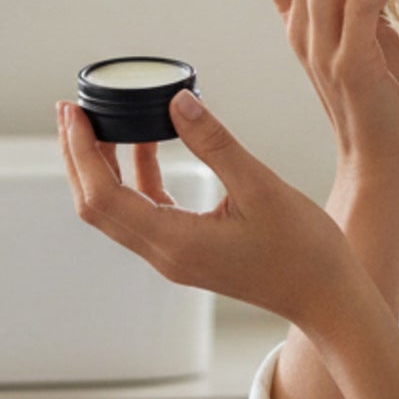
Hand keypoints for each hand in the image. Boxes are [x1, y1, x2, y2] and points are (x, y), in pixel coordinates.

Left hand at [56, 92, 359, 330]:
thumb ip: (215, 143)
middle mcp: (165, 255)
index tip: (72, 110)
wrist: (327, 297)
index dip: (79, 151)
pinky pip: (146, 211)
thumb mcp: (261, 186)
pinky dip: (137, 176)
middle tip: (71, 108)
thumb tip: (175, 101)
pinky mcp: (188, 251)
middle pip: (96, 205)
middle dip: (77, 156)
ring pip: (117, 209)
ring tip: (100, 120)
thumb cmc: (304, 250)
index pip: (103, 196)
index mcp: (175, 243)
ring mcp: (174, 257)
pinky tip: (147, 143)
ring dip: (102, 166)